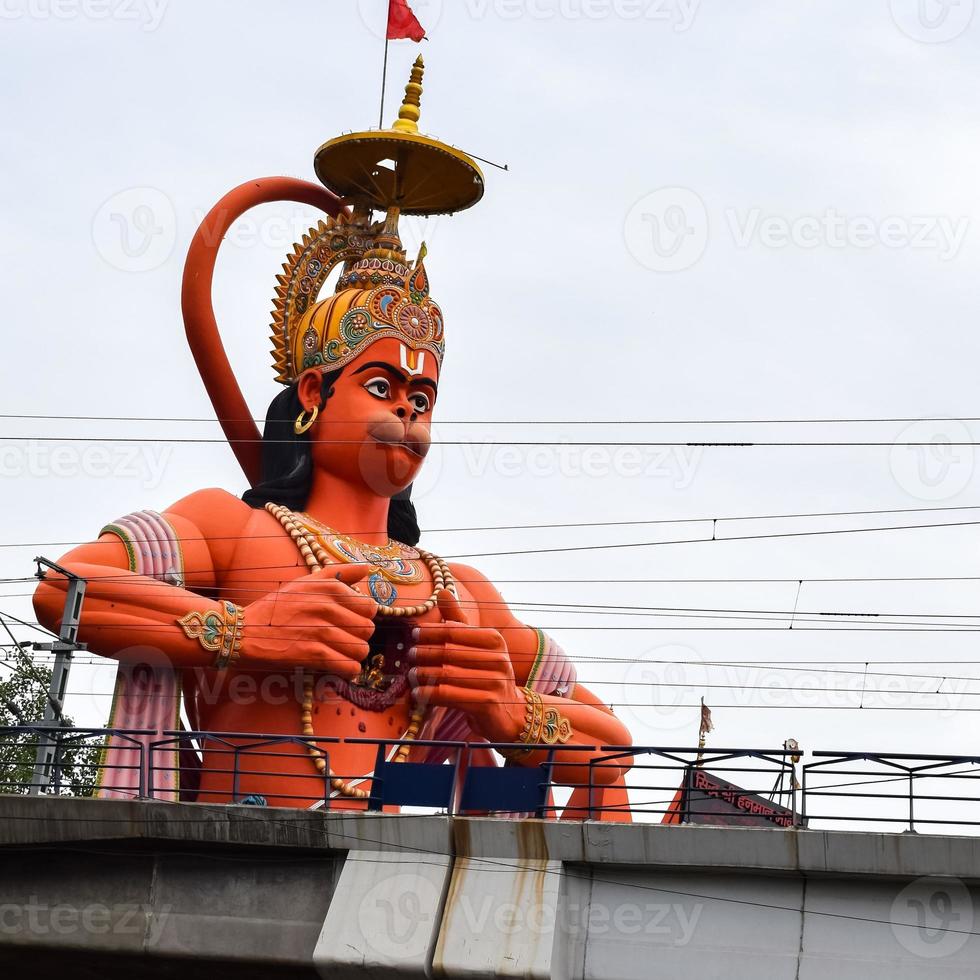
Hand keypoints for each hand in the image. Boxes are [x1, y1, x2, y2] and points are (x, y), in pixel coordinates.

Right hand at [243, 565, 376, 677]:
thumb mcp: (306, 582)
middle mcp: (326, 607)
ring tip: (341, 653)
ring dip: (353, 655)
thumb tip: (366, 568)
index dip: (363, 617)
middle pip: (368, 629)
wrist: (244, 630)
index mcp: (329, 588)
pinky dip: (347, 670)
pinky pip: (348, 667)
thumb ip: (339, 573)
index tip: (351, 621)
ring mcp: (319, 631)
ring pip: (361, 650)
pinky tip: (338, 666)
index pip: (370, 607)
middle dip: (359, 637)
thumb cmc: (277, 606)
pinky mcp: (311, 654)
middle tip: (344, 639)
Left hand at [409, 590, 519, 739]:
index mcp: (494, 639)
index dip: (431, 631)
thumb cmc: (487, 674)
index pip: (455, 630)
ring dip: (424, 674)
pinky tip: (418, 693)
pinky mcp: (488, 703)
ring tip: (411, 674)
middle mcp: (498, 658)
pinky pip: (450, 696)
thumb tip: (443, 590)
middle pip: (449, 652)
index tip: (414, 634)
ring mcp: (495, 681)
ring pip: (447, 674)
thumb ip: (459, 620)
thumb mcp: (477, 645)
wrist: (511, 711)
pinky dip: (430, 694)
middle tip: (408, 654)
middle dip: (425, 653)